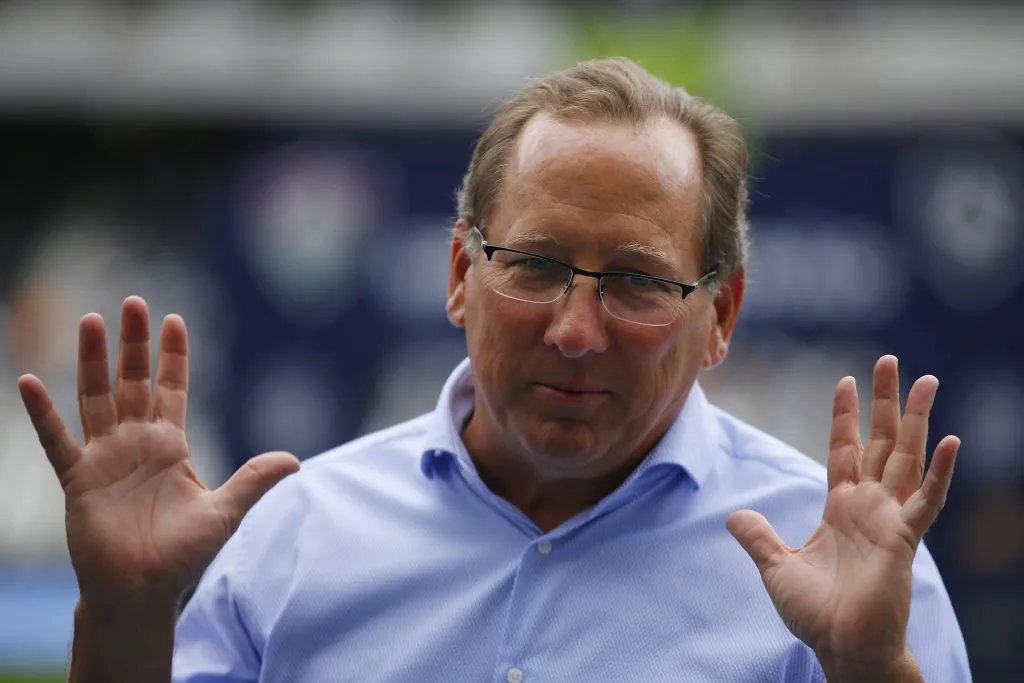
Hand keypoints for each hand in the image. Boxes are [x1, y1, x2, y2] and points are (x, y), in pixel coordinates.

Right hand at [18, 296, 299, 607]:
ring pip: (96, 398)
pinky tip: (30, 381)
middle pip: (133, 382)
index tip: (174, 319)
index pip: (172, 388)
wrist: (143, 590)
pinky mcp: (79, 479)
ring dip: (91, 361)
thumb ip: (254, 480)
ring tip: (90, 321)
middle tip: (134, 302)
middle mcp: (136, 443)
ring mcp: (104, 458)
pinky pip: (57, 440)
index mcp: (170, 445)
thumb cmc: (182, 554)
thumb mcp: (225, 511)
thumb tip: (295, 461)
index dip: (173, 356)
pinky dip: (44, 413)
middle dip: (133, 344)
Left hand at [726, 355, 958, 674]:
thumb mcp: (776, 567)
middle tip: (890, 360)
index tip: (846, 380)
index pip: (844, 449)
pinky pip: (926, 502)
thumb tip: (734, 516)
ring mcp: (890, 520)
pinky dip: (940, 473)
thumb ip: (759, 538)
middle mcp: (869, 506)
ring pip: (908, 459)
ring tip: (929, 381)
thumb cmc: (815, 612)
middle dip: (885, 402)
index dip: (844, 416)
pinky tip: (950, 442)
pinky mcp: (904, 540)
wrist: (840, 647)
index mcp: (841, 506)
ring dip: (918, 420)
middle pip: (881, 442)